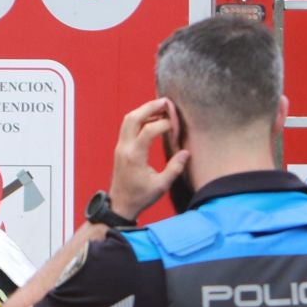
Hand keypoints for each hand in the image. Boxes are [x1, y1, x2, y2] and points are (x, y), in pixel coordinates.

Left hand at [108, 98, 190, 219]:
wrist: (120, 204)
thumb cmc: (140, 197)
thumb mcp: (161, 186)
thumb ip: (174, 168)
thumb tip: (186, 153)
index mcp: (134, 156)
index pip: (148, 130)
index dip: (164, 123)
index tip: (175, 125)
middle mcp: (125, 148)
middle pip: (133, 117)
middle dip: (150, 107)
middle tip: (166, 102)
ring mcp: (120, 146)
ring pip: (128, 119)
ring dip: (143, 110)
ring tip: (161, 107)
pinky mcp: (121, 148)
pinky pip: (127, 126)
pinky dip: (139, 118)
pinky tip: (153, 119)